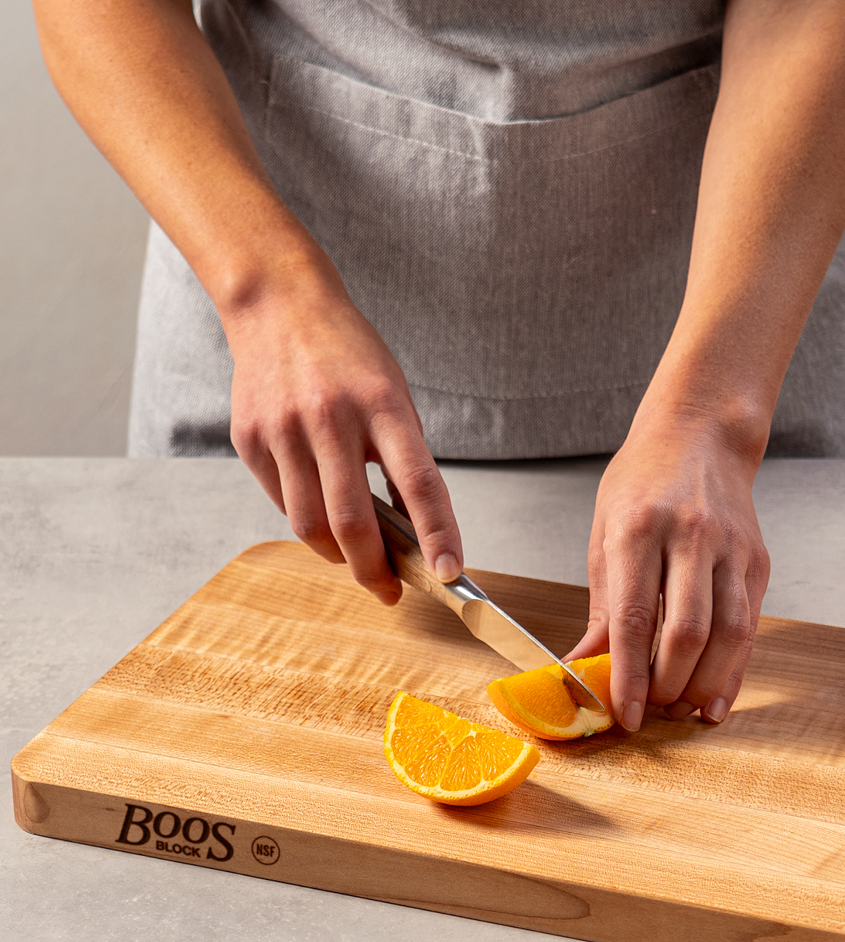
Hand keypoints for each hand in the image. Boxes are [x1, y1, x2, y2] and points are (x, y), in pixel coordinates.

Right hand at [224, 265, 462, 604]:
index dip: (437, 534)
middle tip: (389, 590)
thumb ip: (402, 456)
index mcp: (381, 403)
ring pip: (310, 525)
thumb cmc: (347, 355)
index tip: (450, 573)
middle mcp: (330, 417)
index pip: (417, 483)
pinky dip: (307, 520)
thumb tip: (410, 531)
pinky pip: (282, 504)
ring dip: (338, 555)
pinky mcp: (250, 439)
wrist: (278, 304)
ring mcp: (284, 429)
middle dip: (374, 570)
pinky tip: (319, 508)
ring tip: (355, 556)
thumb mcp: (393, 393)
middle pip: (352, 522)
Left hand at [567, 402, 769, 730]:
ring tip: (682, 711)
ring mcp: (729, 548)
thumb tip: (582, 667)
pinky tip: (715, 696)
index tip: (624, 714)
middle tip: (652, 712)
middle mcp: (689, 536)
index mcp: (638, 528)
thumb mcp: (604, 534)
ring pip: (727, 636)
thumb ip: (602, 608)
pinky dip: (733, 670)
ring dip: (704, 686)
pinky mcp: (756, 561)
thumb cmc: (642, 483)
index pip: (635, 618)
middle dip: (668, 687)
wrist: (700, 433)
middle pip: (686, 633)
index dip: (630, 676)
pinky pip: (749, 627)